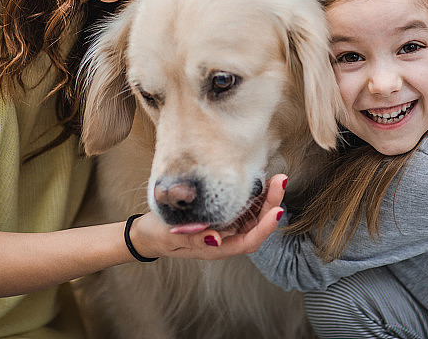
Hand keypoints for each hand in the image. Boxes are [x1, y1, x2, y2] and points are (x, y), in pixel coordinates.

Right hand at [128, 174, 286, 260]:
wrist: (147, 233)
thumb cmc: (160, 235)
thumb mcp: (173, 236)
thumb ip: (195, 239)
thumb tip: (216, 239)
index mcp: (217, 248)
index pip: (249, 241)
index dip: (266, 227)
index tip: (278, 210)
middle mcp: (226, 239)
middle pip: (257, 226)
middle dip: (271, 204)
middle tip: (280, 181)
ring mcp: (225, 228)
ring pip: (253, 216)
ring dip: (266, 199)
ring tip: (275, 178)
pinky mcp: (221, 216)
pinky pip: (243, 208)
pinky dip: (253, 196)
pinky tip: (258, 181)